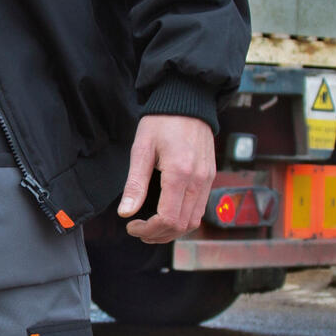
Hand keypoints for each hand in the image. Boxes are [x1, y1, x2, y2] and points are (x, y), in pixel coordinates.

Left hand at [117, 115, 215, 243]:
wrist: (188, 100)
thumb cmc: (162, 122)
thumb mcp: (142, 149)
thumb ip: (135, 183)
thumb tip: (125, 213)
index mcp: (180, 173)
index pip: (168, 219)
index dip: (148, 230)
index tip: (131, 226)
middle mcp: (198, 179)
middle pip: (181, 225)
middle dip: (158, 234)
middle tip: (139, 230)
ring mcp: (207, 179)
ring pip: (193, 221)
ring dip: (171, 231)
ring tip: (151, 228)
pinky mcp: (210, 177)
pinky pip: (199, 209)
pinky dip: (183, 220)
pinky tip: (166, 215)